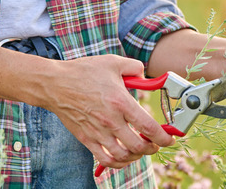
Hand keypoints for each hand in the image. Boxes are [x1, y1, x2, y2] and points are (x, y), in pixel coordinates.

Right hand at [42, 55, 174, 170]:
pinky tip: (124, 156)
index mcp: (121, 102)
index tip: (170, 138)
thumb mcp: (114, 62)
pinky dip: (119, 162)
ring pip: (123, 156)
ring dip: (137, 156)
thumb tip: (146, 78)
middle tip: (158, 143)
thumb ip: (135, 68)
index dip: (164, 136)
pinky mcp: (86, 139)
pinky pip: (105, 159)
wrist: (54, 84)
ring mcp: (98, 132)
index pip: (148, 127)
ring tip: (142, 149)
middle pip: (139, 146)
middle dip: (154, 147)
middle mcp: (111, 120)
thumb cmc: (83, 72)